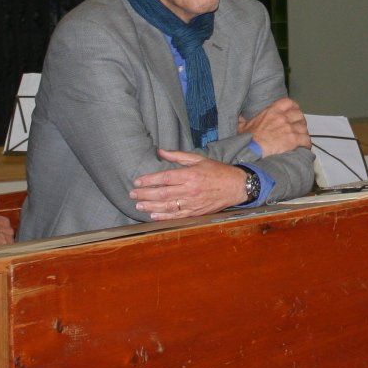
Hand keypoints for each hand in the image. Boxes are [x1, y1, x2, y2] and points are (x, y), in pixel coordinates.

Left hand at [131, 150, 247, 219]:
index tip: (137, 181)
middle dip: (145, 195)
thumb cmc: (217, 171)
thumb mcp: (198, 159)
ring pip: (168, 206)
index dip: (149, 180)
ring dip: (151, 207)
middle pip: (162, 193)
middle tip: (132, 195)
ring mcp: (193, 202)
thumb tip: (160, 151)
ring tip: (139, 206)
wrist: (236, 186)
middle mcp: (190, 190)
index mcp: (190, 175)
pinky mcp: (196, 212)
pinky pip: (177, 216)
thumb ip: (178, 156)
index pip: (164, 178)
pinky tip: (154, 215)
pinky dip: (164, 216)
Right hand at [237, 97, 310, 156]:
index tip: (294, 112)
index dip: (293, 107)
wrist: (250, 151)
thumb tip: (239, 117)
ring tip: (301, 139)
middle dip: (300, 121)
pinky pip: (306, 139)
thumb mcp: (242, 126)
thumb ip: (243, 120)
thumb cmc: (246, 140)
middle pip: (299, 115)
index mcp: (271, 111)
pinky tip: (303, 147)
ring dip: (303, 133)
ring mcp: (289, 128)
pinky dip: (306, 143)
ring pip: (304, 127)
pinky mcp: (293, 139)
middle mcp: (282, 117)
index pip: (288, 102)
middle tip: (298, 128)